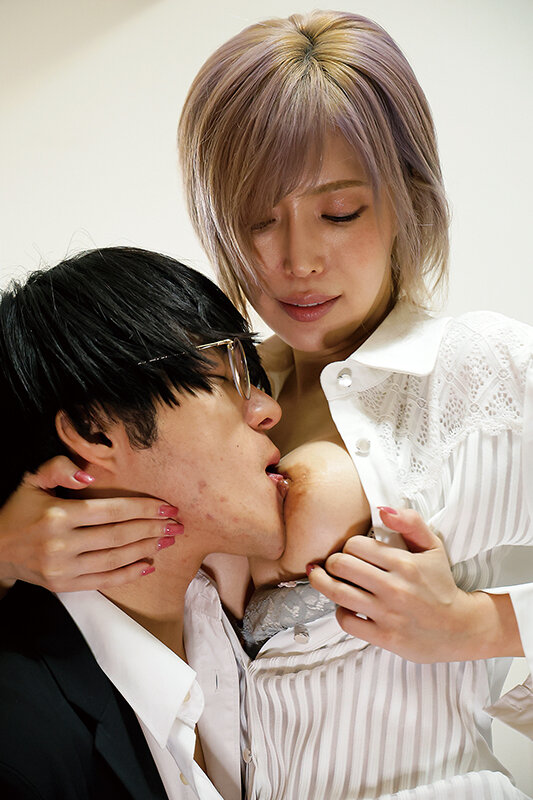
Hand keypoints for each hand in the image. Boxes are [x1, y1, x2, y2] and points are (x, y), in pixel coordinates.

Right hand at [0, 456, 181, 591]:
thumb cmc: (20, 510)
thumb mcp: (33, 480)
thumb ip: (59, 468)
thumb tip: (89, 477)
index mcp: (58, 515)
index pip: (111, 511)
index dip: (143, 509)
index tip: (168, 506)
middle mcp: (61, 544)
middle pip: (119, 536)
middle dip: (153, 529)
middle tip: (178, 525)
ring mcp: (63, 569)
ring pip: (115, 559)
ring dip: (146, 549)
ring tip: (168, 540)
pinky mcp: (64, 586)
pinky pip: (103, 581)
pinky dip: (128, 574)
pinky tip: (148, 564)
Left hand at [308, 507, 518, 662]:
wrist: (460, 628)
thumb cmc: (441, 584)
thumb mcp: (433, 546)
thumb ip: (410, 522)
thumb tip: (382, 509)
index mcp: (404, 563)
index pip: (355, 545)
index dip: (348, 546)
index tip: (352, 552)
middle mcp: (394, 588)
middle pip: (341, 565)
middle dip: (332, 562)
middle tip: (335, 565)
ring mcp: (388, 614)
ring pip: (338, 592)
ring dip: (324, 583)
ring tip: (322, 578)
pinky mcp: (385, 637)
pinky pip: (346, 621)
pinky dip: (340, 612)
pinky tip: (346, 606)